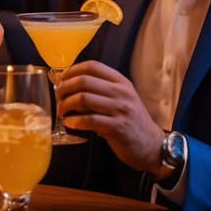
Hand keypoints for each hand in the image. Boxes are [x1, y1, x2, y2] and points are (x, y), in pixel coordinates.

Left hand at [55, 60, 166, 174]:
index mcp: (121, 82)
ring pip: (84, 98)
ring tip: (62, 111)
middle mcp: (121, 92)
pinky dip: (74, 121)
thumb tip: (69, 85)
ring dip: (66, 105)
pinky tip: (69, 123)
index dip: (72, 70)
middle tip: (58, 97)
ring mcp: (120, 109)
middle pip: (84, 81)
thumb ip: (100, 91)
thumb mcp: (120, 99)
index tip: (60, 79)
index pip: (92, 66)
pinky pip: (89, 120)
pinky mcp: (117, 127)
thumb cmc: (131, 121)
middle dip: (65, 88)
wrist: (152, 145)